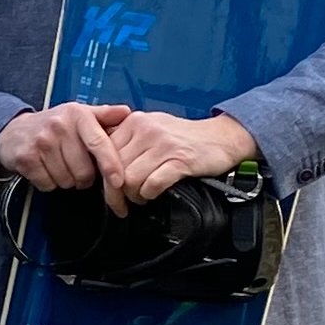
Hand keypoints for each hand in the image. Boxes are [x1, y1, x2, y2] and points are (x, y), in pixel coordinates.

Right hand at [0, 103, 113, 191]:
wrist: (13, 131)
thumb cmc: (53, 125)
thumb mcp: (78, 114)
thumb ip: (104, 115)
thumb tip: (127, 113)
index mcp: (77, 115)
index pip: (99, 144)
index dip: (111, 165)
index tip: (118, 181)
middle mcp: (59, 126)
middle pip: (83, 171)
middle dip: (83, 177)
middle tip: (75, 167)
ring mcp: (41, 142)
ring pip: (66, 181)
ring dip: (65, 181)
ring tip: (59, 166)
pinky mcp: (25, 158)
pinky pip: (47, 185)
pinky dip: (48, 184)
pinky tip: (45, 170)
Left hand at [97, 109, 256, 210]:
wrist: (222, 137)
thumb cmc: (185, 137)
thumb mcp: (152, 127)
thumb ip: (128, 140)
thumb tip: (102, 163)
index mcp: (135, 122)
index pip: (104, 153)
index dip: (104, 177)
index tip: (110, 191)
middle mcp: (146, 130)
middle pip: (115, 169)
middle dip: (117, 192)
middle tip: (124, 203)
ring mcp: (163, 145)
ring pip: (130, 179)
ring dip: (134, 195)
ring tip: (141, 197)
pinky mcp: (180, 160)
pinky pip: (152, 184)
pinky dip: (149, 194)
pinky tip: (153, 194)